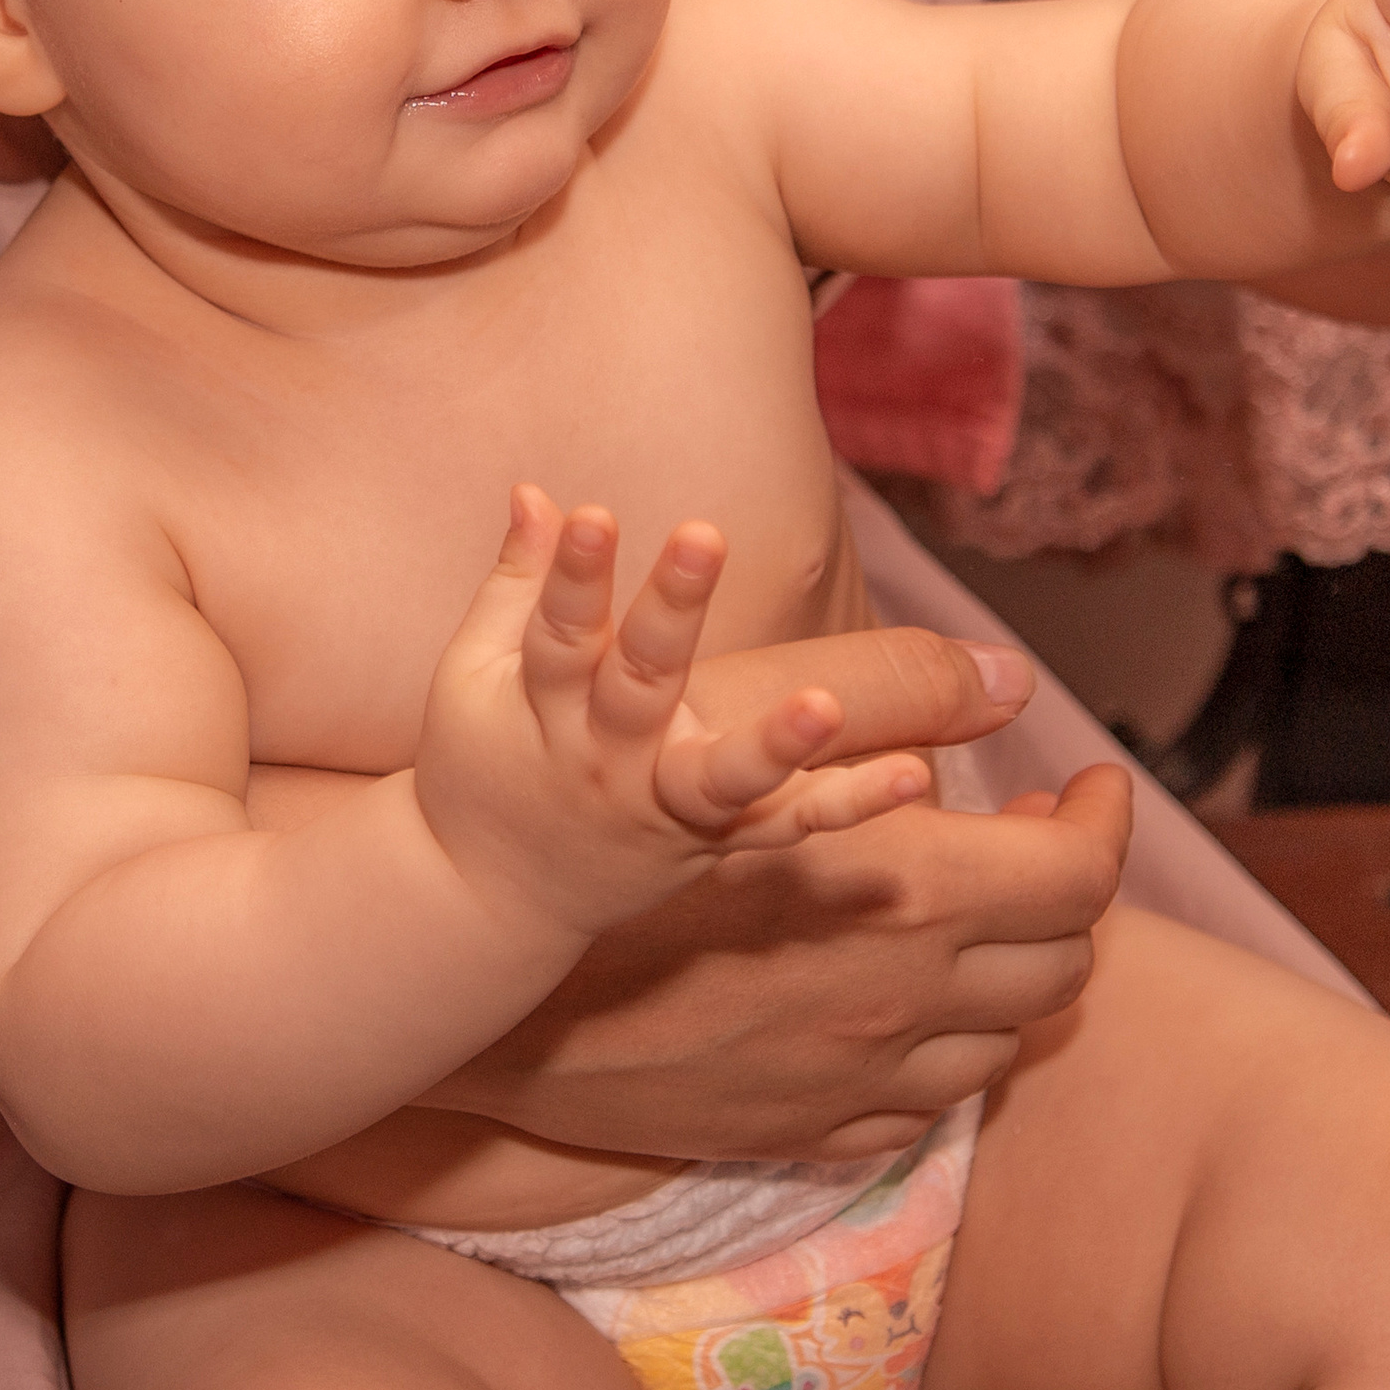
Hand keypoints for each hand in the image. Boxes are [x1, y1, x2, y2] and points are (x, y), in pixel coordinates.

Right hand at [412, 488, 934, 943]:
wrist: (488, 900)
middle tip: (704, 537)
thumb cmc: (483, 762)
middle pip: (639, 686)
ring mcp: (663, 806)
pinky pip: (790, 826)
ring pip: (723, 779)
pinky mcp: (715, 843)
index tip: (595, 512)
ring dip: (777, 743)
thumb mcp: (472, 674)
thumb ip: (513, 583)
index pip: (558, 633)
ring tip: (826, 705)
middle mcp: (605, 759)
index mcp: (543, 708)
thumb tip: (533, 489)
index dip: (574, 574)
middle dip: (671, 611)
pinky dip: (851, 804)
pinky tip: (916, 773)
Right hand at [429, 760, 1135, 1160]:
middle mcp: (907, 996)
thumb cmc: (628, 823)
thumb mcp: (755, 723)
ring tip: (975, 907)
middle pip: (1065, 961)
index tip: (1088, 783)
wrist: (506, 981)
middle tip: (1031, 833)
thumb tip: (1008, 684)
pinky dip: (948, 1047)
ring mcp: (863, 1078)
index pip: (1082, 877)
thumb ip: (895, 694)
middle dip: (1069, 889)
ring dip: (1014, 967)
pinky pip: (931, 1104)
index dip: (1105, 822)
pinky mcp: (814, 1130)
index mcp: (909, 888)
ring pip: (1008, 1039)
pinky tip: (911, 995)